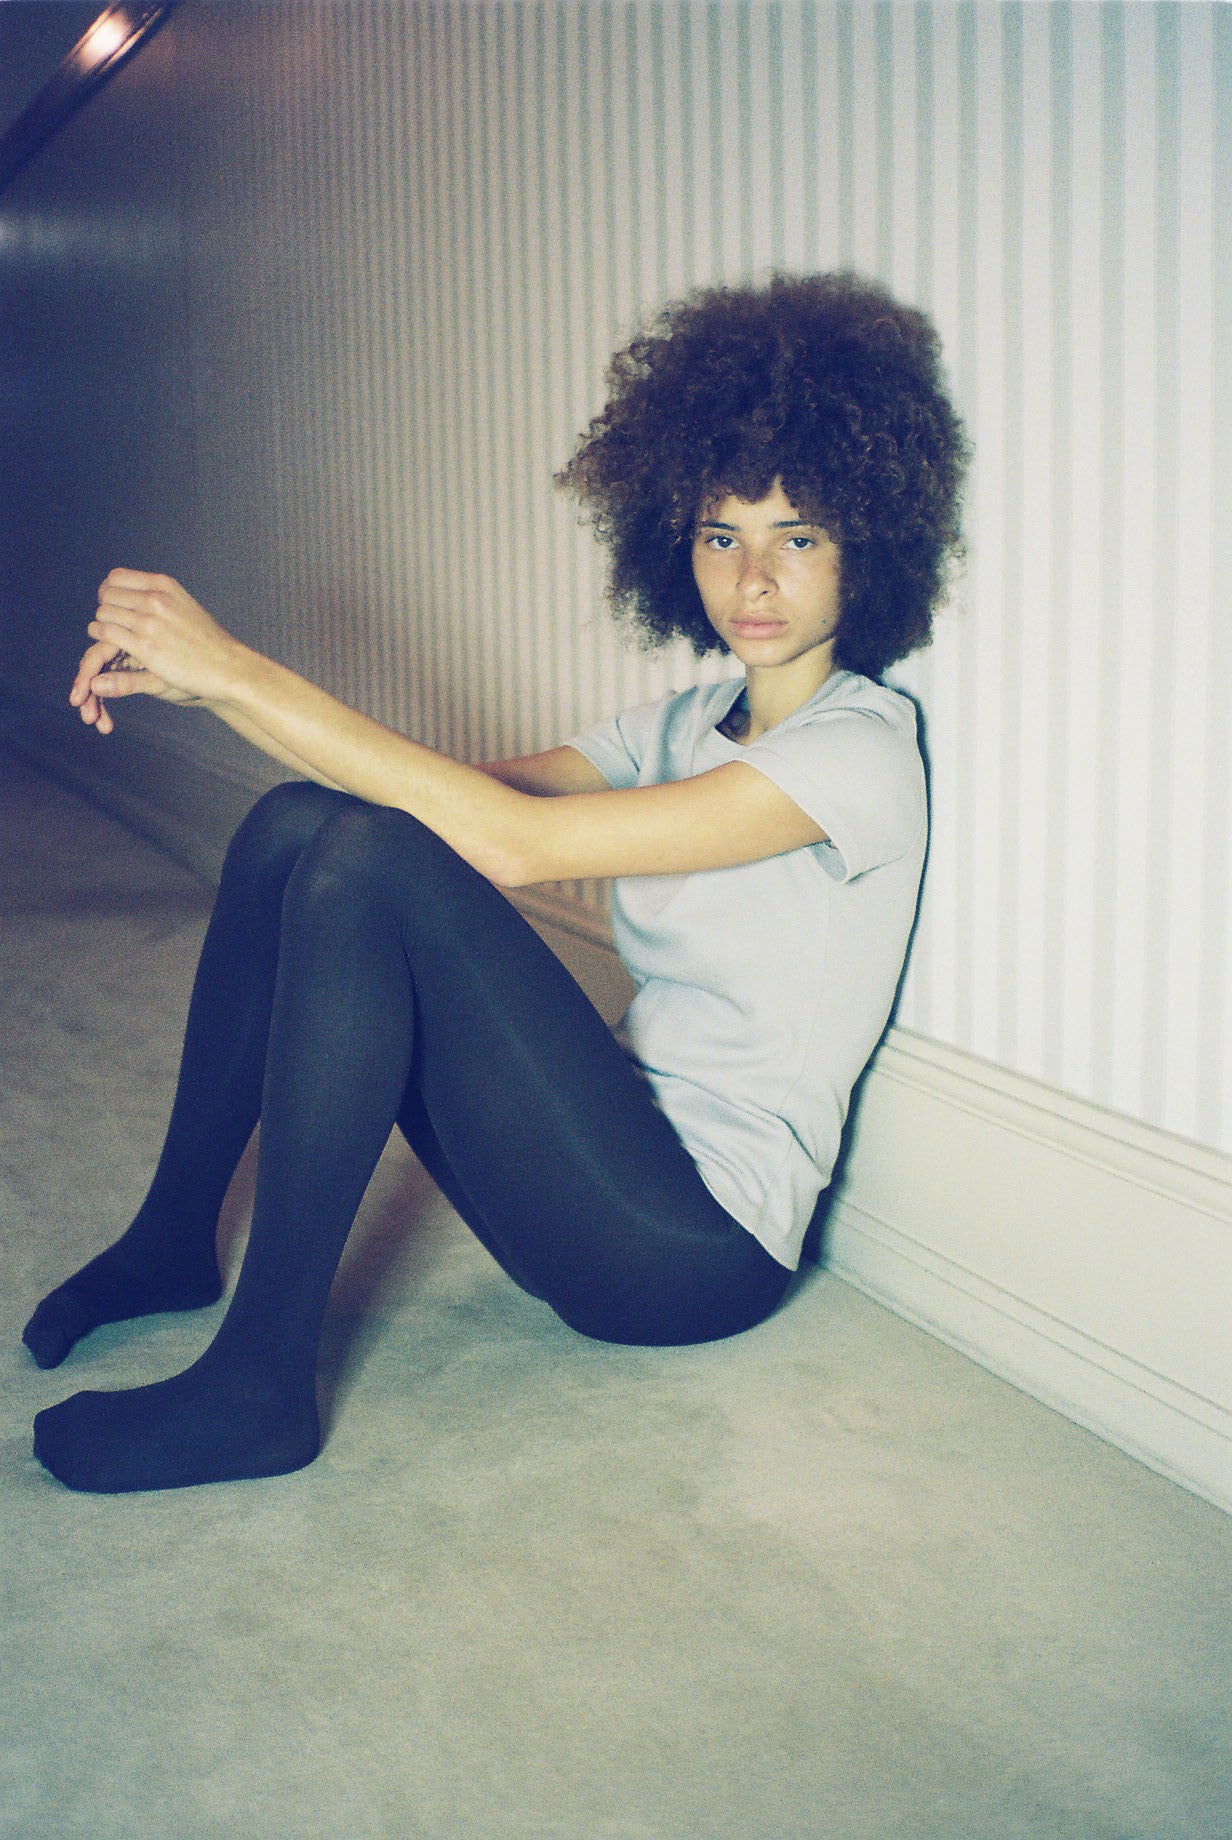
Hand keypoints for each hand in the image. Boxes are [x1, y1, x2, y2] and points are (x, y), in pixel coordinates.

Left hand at [70, 571, 245, 733]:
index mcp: (164, 586)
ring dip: (101, 624)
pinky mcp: (145, 646)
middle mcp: (155, 599)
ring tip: (110, 635)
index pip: (116, 577)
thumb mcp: (184, 606)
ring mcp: (149, 622)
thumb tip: (138, 592)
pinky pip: (107, 633)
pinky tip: (107, 644)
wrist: (227, 666)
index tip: (114, 605)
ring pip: (104, 613)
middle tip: (112, 624)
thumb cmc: (207, 641)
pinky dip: (101, 637)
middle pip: (106, 594)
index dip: (108, 591)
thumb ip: (160, 597)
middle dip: (104, 608)